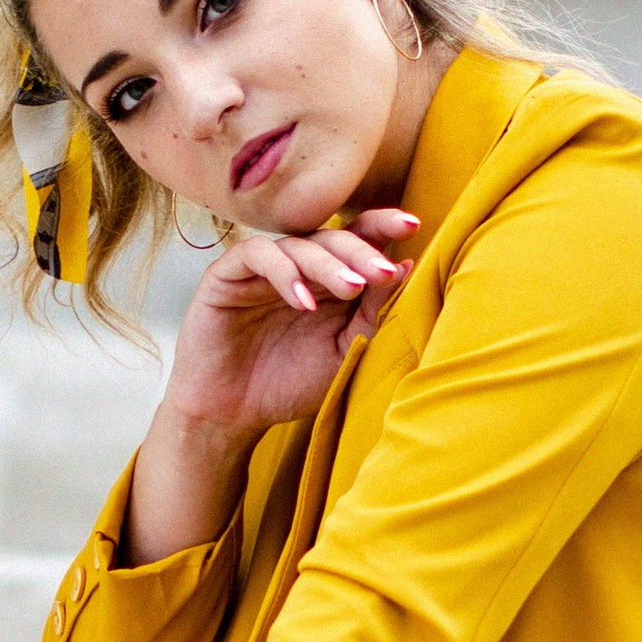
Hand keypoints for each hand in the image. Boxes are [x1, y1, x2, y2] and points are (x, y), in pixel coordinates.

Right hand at [166, 211, 419, 453]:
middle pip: (333, 238)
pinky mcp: (227, 274)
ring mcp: (262, 268)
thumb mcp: (343, 351)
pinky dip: (284, 274)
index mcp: (328, 279)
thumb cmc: (289, 384)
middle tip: (384, 272)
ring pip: (299, 244)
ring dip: (328, 264)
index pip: (358, 240)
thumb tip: (405, 267)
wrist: (232, 415)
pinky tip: (303, 302)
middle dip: (362, 251)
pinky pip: (258, 255)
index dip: (384, 227)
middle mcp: (297, 266)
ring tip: (351, 289)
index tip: (414, 226)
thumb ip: (371, 313)